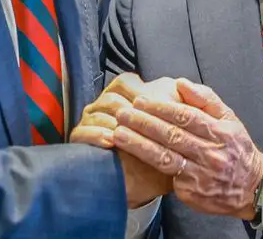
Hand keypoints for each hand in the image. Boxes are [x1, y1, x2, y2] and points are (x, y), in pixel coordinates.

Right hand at [70, 73, 178, 208]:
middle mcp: (106, 104)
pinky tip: (110, 142)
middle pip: (111, 97)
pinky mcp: (81, 138)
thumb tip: (181, 84)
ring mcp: (92, 119)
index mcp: (127, 94)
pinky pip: (81, 132)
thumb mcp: (176, 125)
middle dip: (126, 110)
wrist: (147, 180)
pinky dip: (96, 135)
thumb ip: (180, 103)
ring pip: (96, 113)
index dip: (138, 92)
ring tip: (124, 134)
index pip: (125, 82)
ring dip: (111, 123)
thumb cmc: (164, 149)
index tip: (153, 106)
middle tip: (140, 122)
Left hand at [113, 78, 262, 219]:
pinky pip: (167, 177)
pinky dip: (147, 166)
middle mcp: (211, 154)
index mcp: (220, 132)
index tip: (140, 100)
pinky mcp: (191, 193)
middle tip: (123, 113)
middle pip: (171, 136)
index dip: (161, 107)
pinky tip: (130, 157)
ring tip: (118, 133)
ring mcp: (200, 175)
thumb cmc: (236, 148)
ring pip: (164, 158)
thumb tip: (181, 83)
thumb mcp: (230, 119)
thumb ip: (206, 99)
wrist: (252, 187)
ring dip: (138, 145)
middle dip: (143, 123)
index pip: (186, 117)